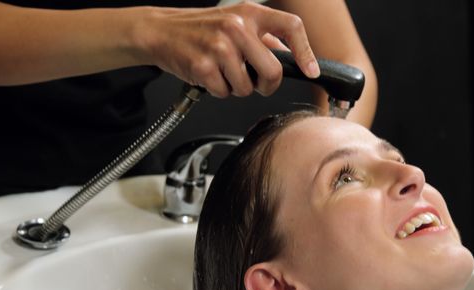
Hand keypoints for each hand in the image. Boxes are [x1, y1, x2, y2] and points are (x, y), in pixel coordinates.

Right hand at [138, 2, 319, 97]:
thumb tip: (291, 56)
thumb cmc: (200, 29)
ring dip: (236, 87)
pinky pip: (224, 93)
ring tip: (222, 71)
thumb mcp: (235, 21)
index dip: (306, 52)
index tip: (311, 70)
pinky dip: (218, 90)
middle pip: (272, 72)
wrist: (162, 31)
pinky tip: (208, 75)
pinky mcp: (203, 66)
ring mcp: (219, 47)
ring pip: (247, 88)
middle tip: (254, 81)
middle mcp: (237, 27)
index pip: (291, 27)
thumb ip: (264, 37)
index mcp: (250, 13)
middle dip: (266, 85)